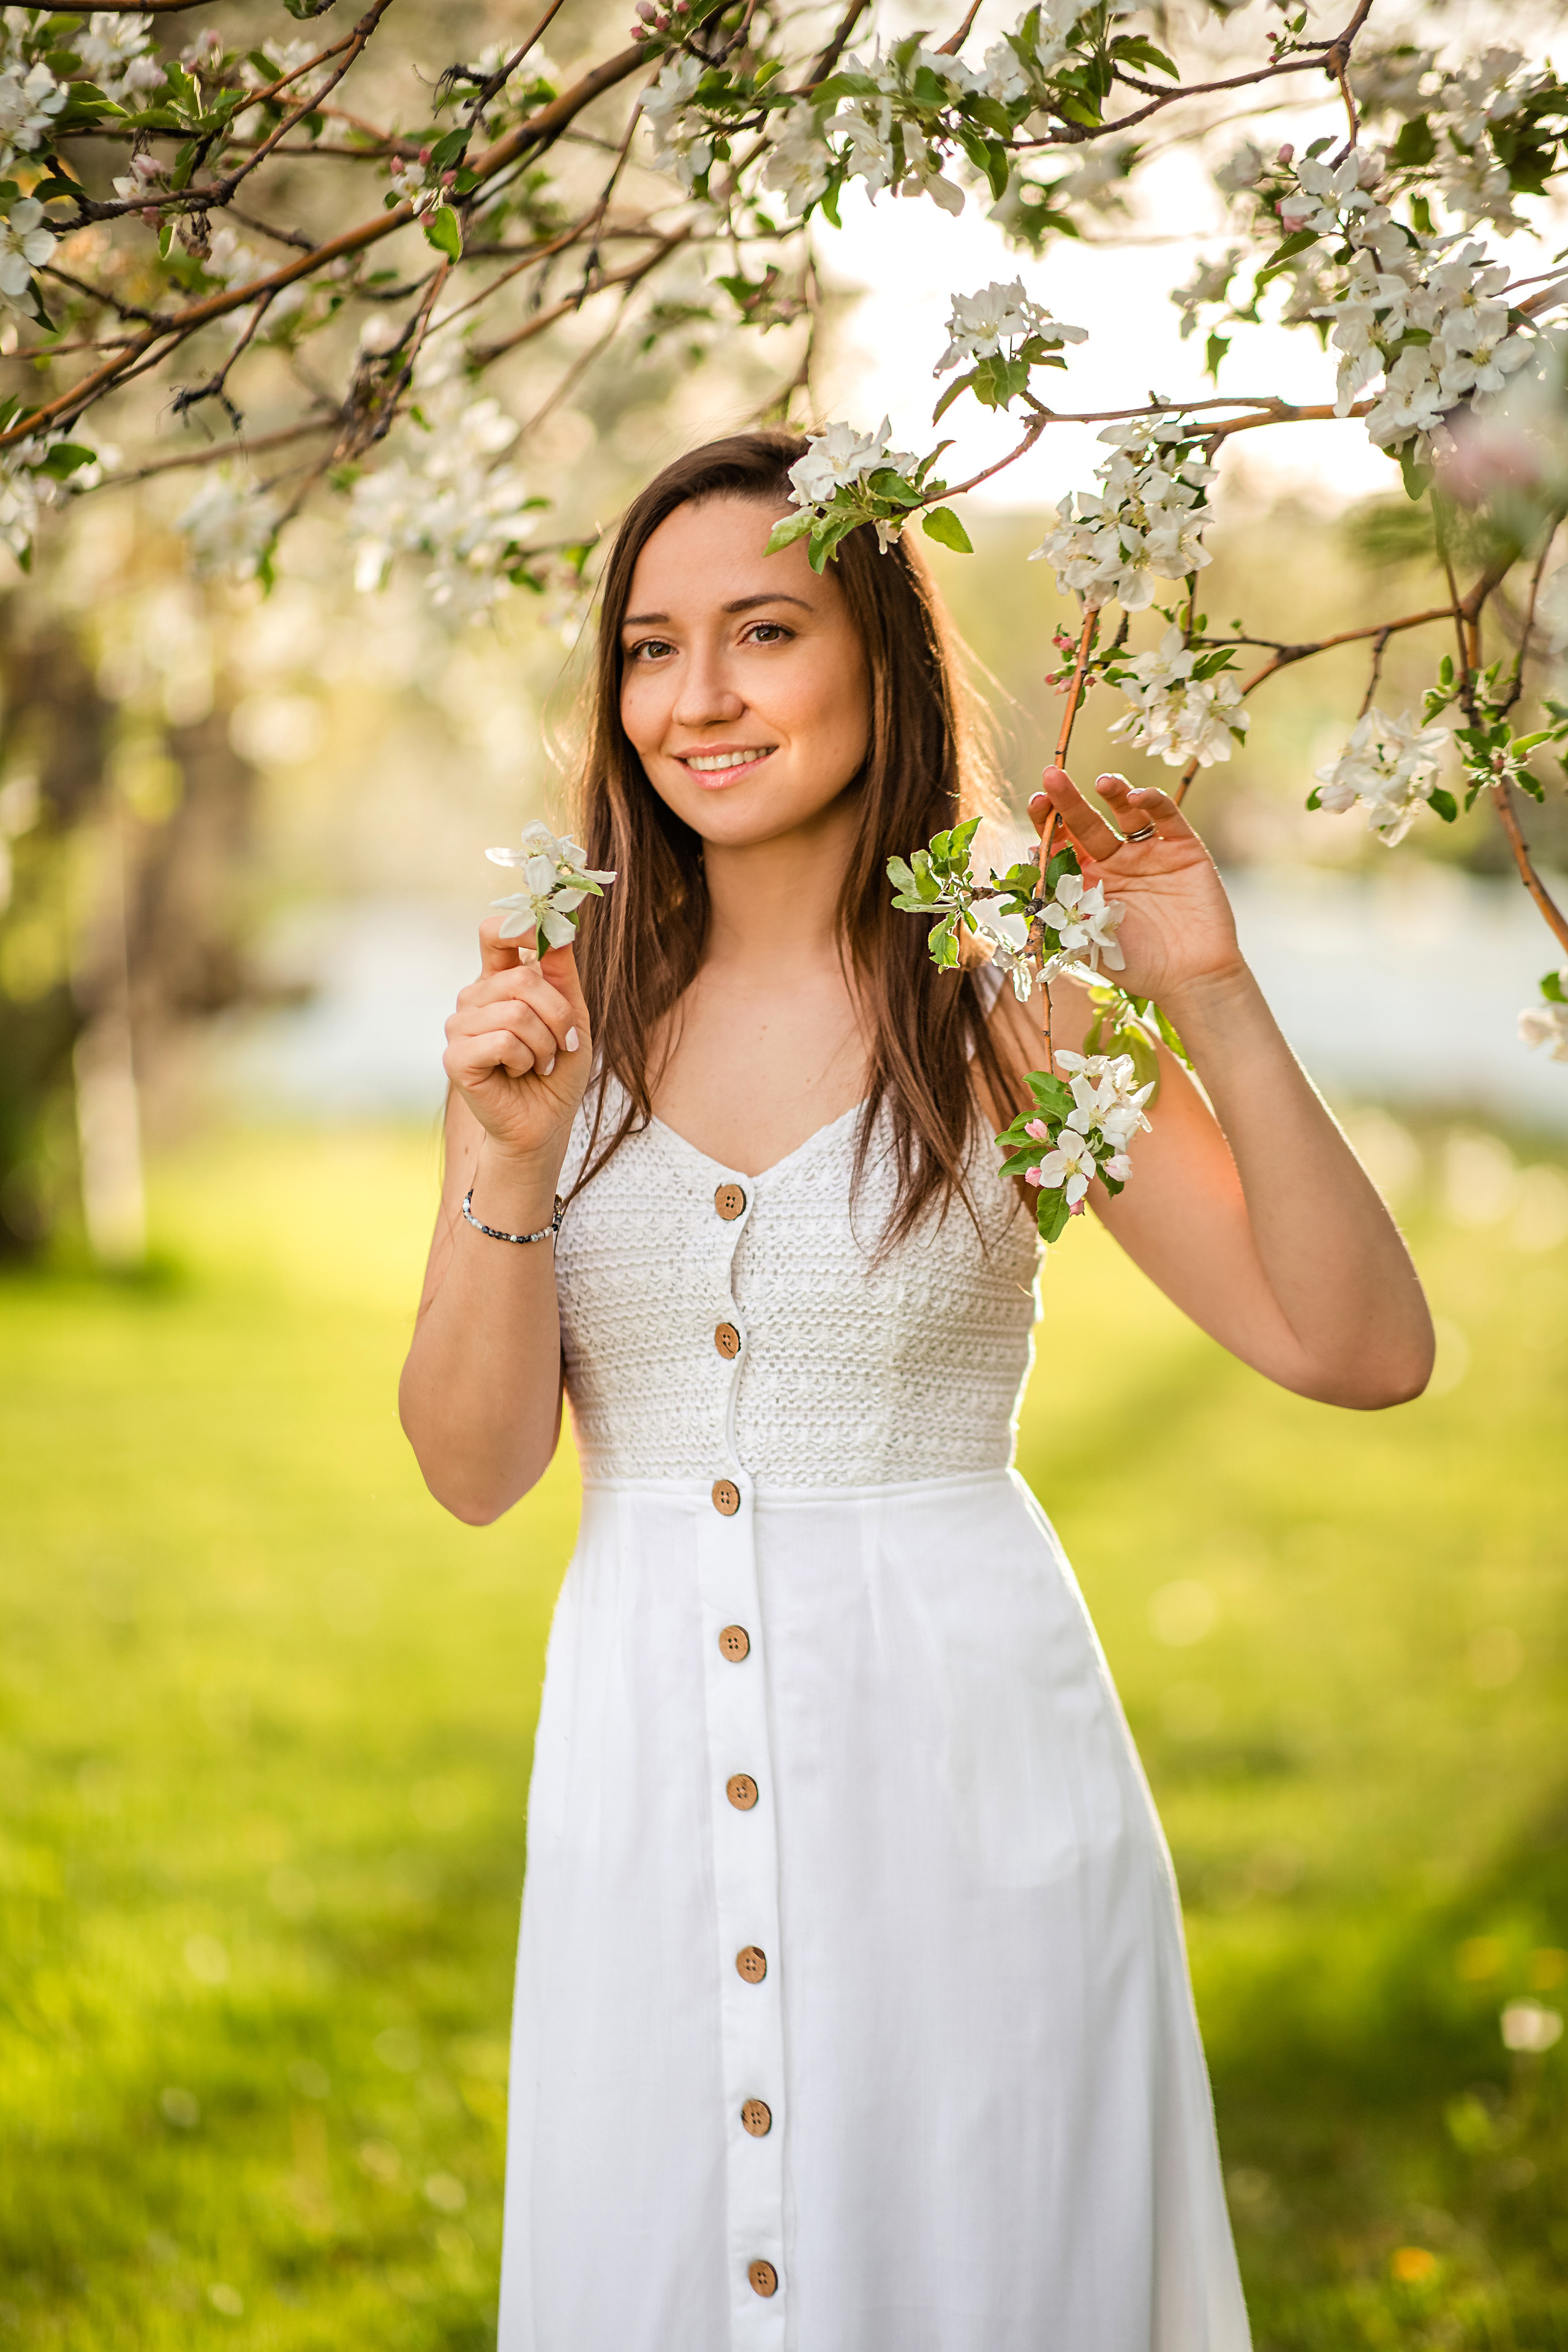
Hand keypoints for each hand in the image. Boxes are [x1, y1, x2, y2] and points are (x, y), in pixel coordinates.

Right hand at [443, 916, 591, 1173]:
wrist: (545, 1123)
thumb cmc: (557, 1070)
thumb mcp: (572, 1015)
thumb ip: (561, 972)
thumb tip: (559, 928)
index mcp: (498, 981)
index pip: (494, 932)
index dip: (521, 929)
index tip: (549, 940)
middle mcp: (474, 999)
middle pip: (522, 978)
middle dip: (558, 1014)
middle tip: (562, 1043)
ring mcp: (459, 1027)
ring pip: (515, 1012)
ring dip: (544, 1044)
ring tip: (539, 1063)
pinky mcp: (456, 1057)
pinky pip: (502, 1041)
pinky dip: (525, 1060)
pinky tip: (519, 1073)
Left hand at [1031, 767, 1245, 1012]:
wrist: (1191, 980)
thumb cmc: (1135, 966)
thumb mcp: (1087, 939)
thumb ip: (1060, 906)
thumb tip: (1029, 867)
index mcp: (1088, 883)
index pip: (1062, 845)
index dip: (1047, 824)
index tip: (1037, 804)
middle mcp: (1116, 863)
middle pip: (1086, 823)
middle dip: (1068, 800)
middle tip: (1052, 776)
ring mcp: (1149, 853)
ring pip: (1126, 812)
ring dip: (1113, 792)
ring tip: (1101, 782)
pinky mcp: (1183, 848)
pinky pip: (1166, 816)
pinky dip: (1152, 801)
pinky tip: (1136, 796)